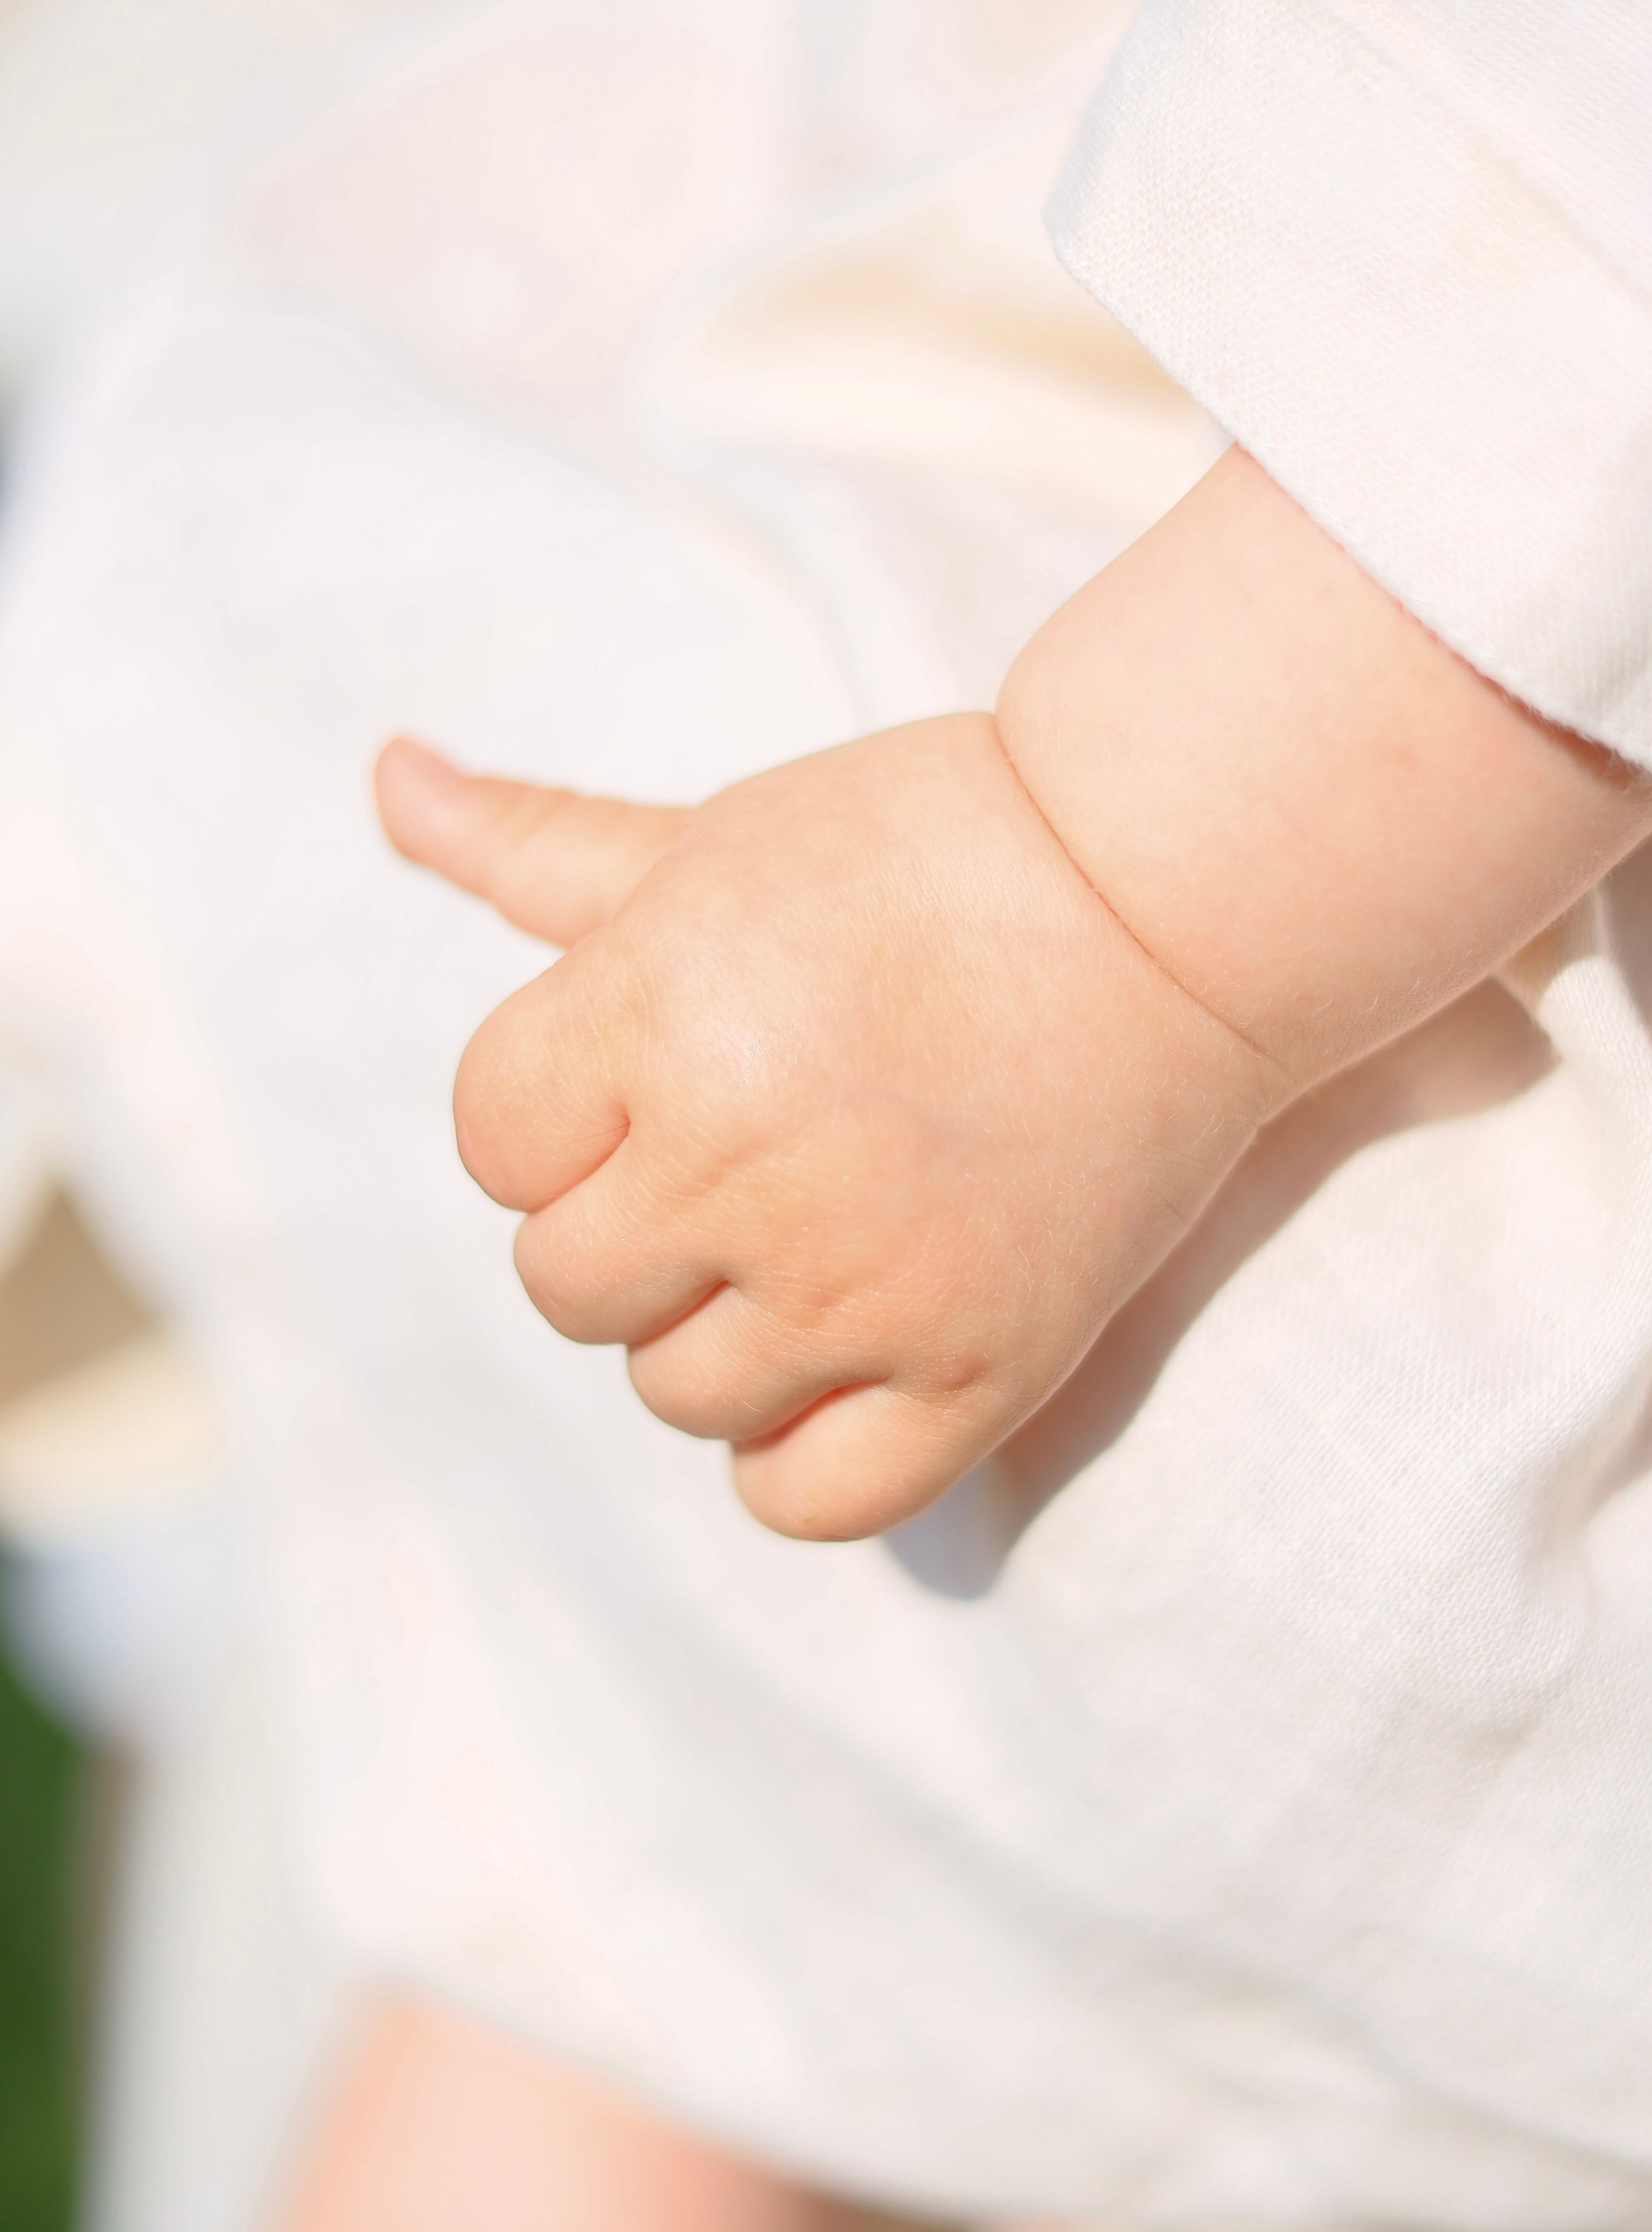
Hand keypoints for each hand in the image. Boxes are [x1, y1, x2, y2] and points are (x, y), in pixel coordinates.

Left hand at [376, 716, 1274, 1537]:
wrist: (1172, 900)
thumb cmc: (923, 848)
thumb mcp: (712, 835)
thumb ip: (531, 842)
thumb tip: (386, 776)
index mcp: (658, 1016)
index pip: (492, 1143)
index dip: (554, 1109)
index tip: (651, 1064)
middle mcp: (745, 1164)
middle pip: (564, 1285)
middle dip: (619, 1221)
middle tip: (733, 1149)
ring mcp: (867, 1285)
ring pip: (673, 1394)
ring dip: (706, 1329)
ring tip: (801, 1234)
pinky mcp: (981, 1371)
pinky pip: (809, 1499)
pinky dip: (790, 1452)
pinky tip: (826, 1365)